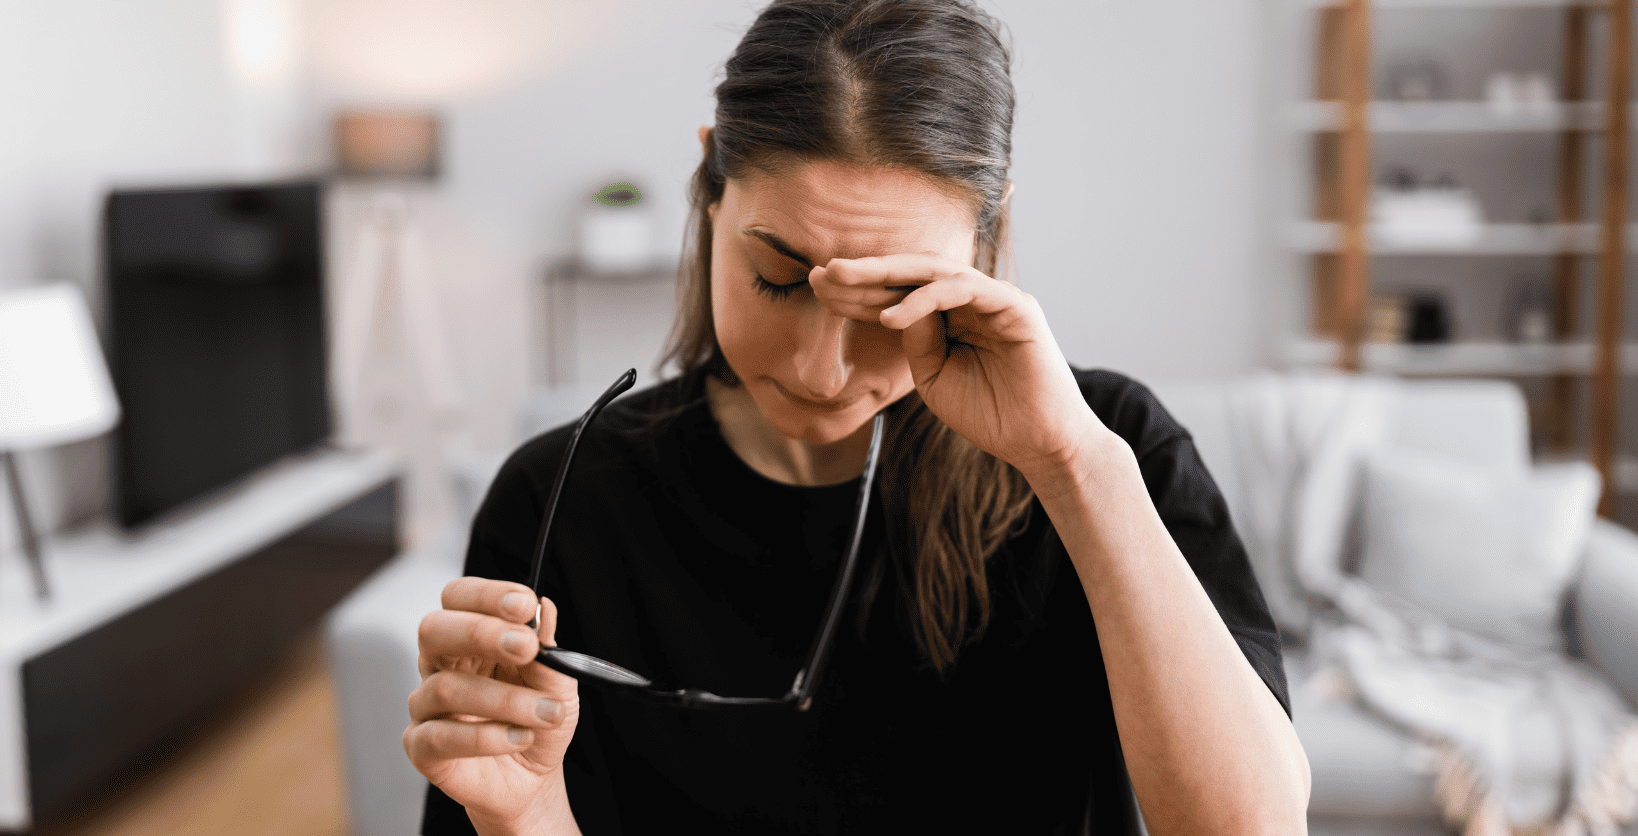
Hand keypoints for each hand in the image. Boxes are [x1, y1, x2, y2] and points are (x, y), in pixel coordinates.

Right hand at [404, 577, 580, 829]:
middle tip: (526, 647)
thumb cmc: (539, 720)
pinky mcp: (421, 747)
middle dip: (481, 632)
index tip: (524, 604)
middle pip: (433, 630)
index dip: (486, 595)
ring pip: (447, 688)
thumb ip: (548, 651)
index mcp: (469, 638)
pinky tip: (520, 738)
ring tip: (546, 713)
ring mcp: (425, 706)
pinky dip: (487, 738)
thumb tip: (544, 608)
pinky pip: (441, 736)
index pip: (459, 598)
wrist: (533, 778)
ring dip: (505, 699)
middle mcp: (440, 665)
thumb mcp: (557, 683)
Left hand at [809, 253, 1104, 479]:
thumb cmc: (990, 415)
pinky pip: (961, 291)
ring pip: (932, 272)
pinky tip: (889, 316)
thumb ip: (915, 341)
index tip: (817, 288)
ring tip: (842, 280)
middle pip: (910, 275)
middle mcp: (972, 298)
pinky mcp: (1014, 306)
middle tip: (820, 272)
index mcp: (952, 315)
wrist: (1039, 444)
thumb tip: (893, 307)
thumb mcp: (934, 377)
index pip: (899, 293)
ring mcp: (994, 298)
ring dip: (884, 274)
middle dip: (863, 272)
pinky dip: (924, 300)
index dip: (858, 291)